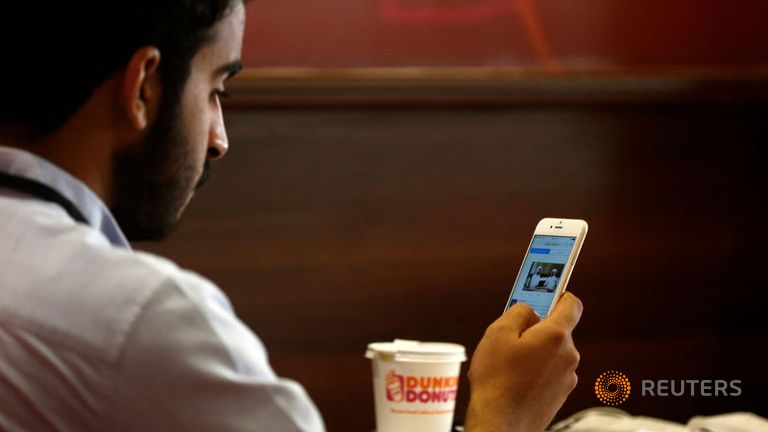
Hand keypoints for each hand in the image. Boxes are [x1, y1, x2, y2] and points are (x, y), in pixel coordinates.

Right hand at [464, 292, 582, 431]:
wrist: (500, 424)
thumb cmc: (497, 381)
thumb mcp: (497, 333)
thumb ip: (517, 312)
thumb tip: (529, 310)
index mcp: (556, 336)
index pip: (572, 304)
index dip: (560, 294)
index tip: (550, 291)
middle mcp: (568, 356)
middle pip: (557, 330)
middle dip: (536, 329)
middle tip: (511, 337)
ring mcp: (567, 377)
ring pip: (551, 353)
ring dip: (534, 352)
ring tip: (508, 364)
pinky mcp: (560, 394)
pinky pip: (550, 372)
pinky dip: (536, 371)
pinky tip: (514, 380)